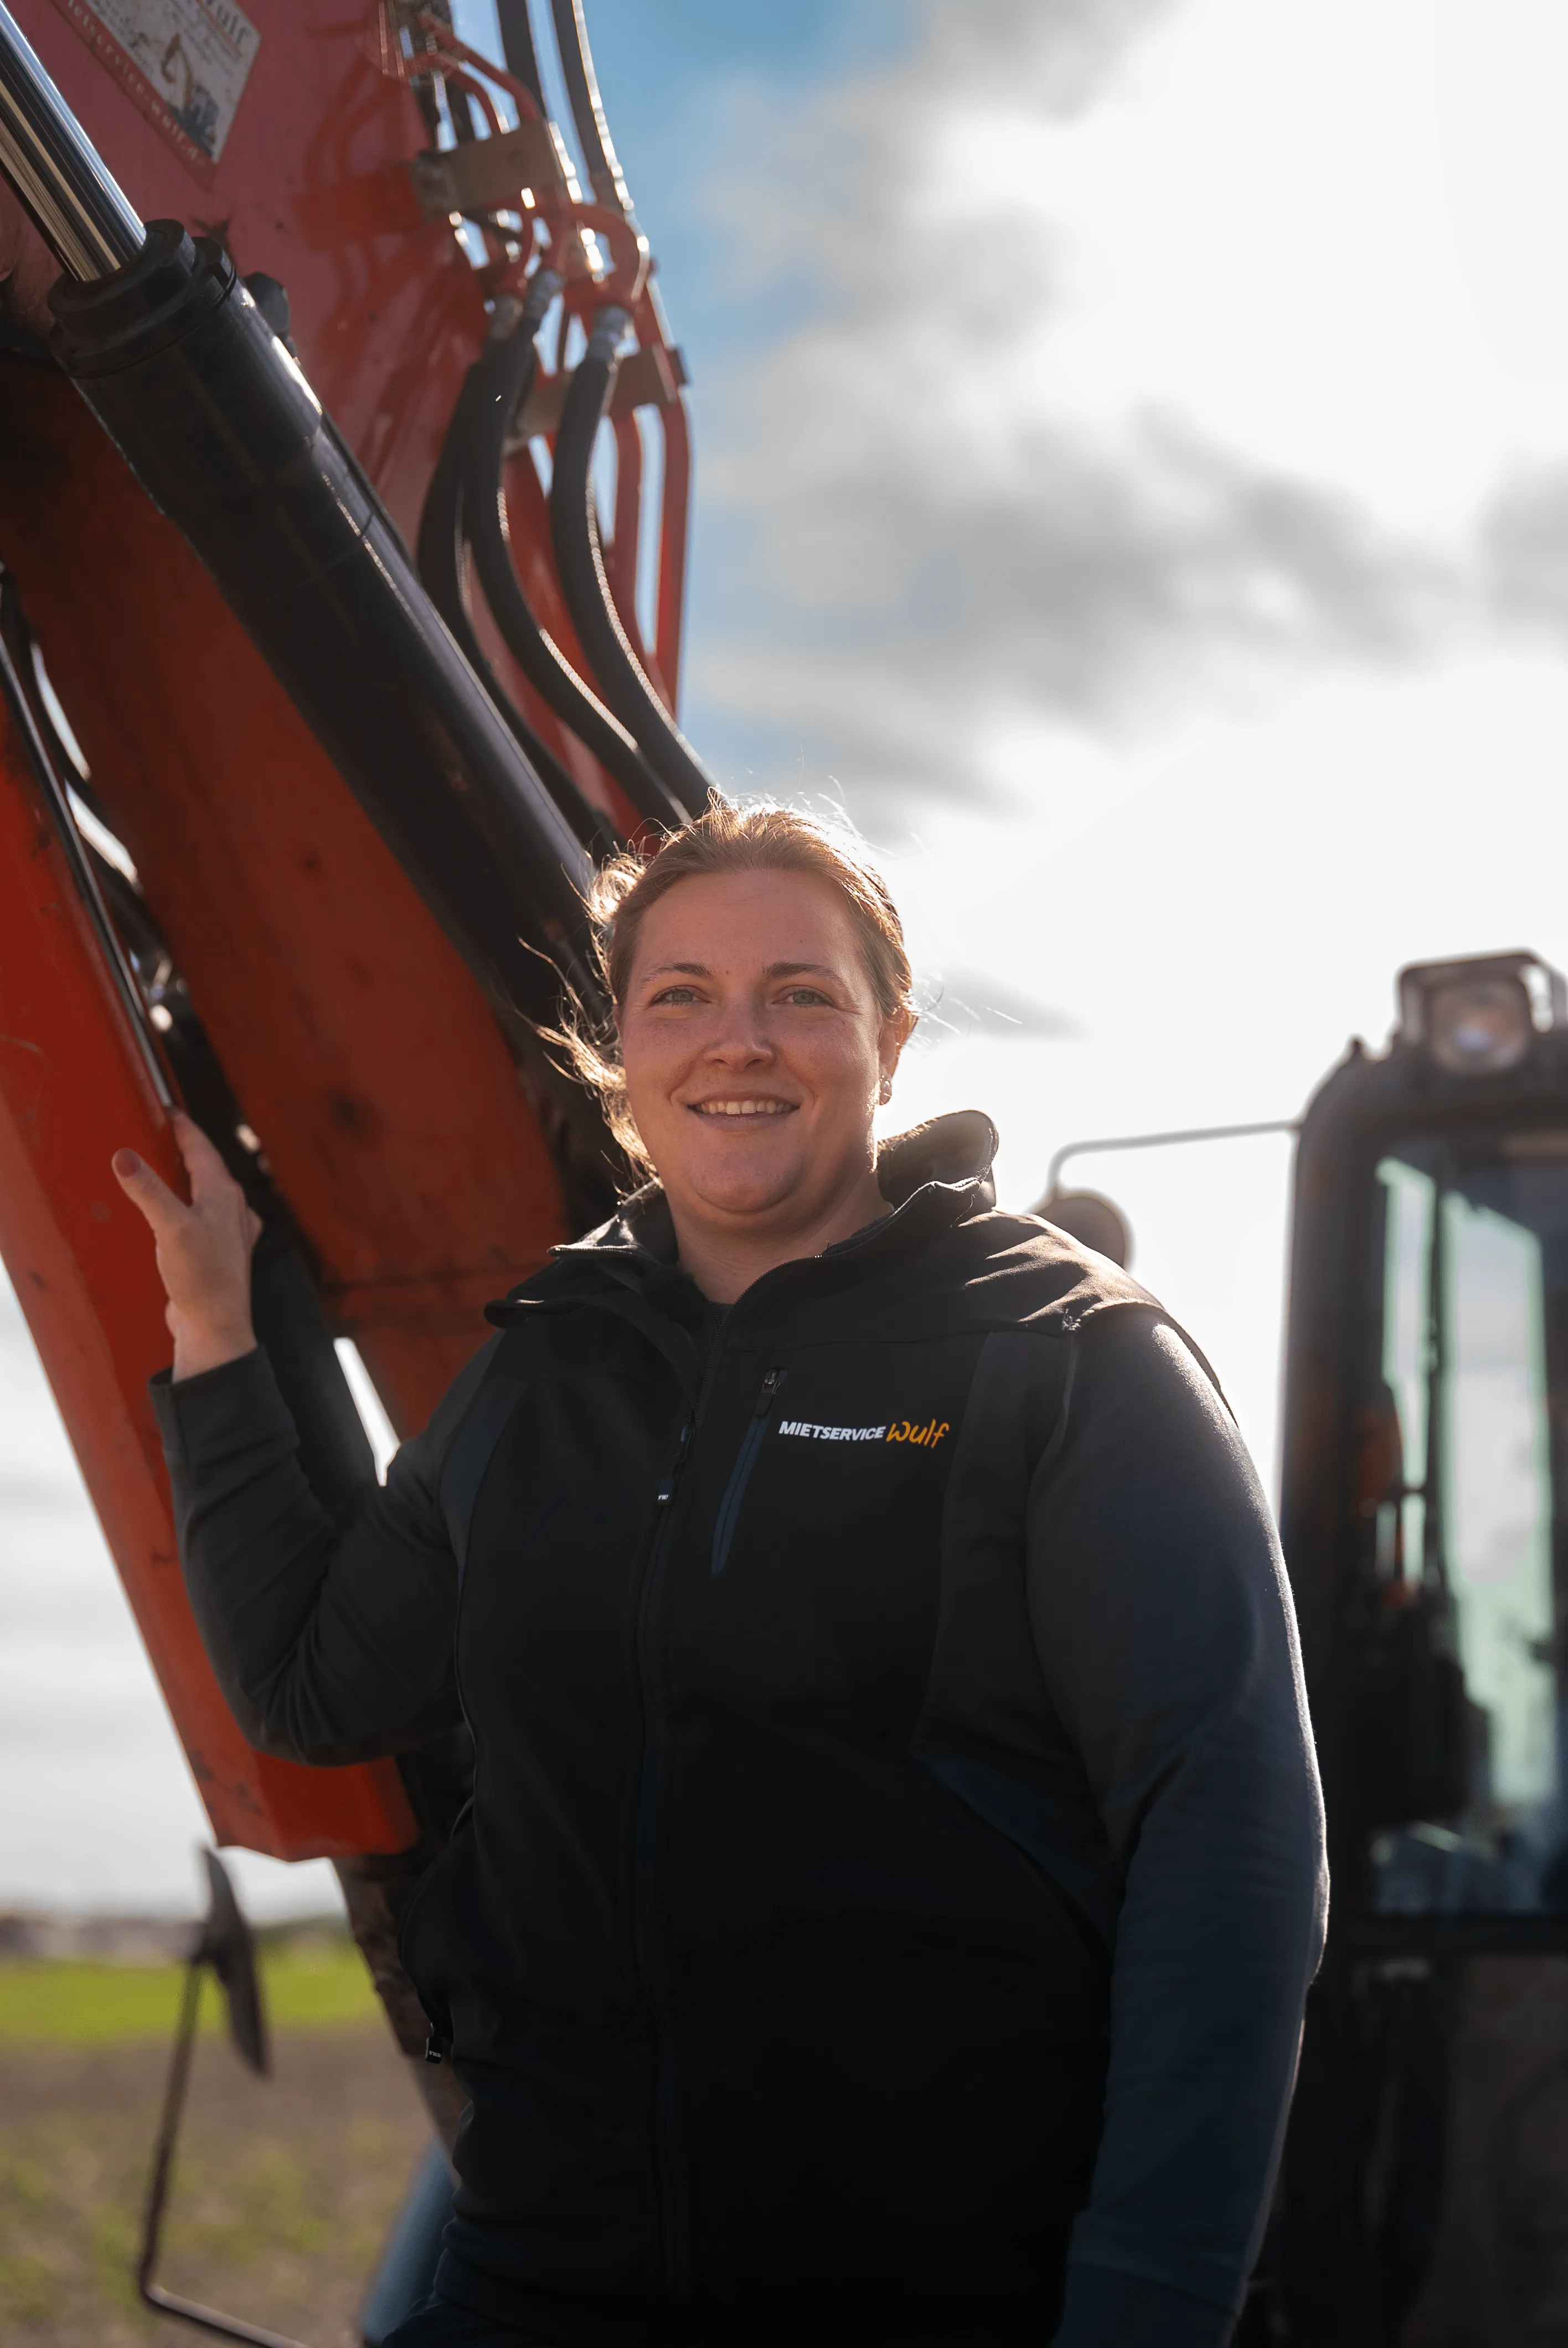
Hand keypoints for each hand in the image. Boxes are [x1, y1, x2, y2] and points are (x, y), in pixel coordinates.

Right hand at [113, 1110, 262, 1381]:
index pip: (202, 1148)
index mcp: (224, 1195)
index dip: (184, 1127)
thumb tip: (124, 1156)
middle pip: (208, 1169)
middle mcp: (231, 1210)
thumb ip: (148, 1191)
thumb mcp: (171, 1228)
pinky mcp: (217, 1255)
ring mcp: (227, 1234)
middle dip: (186, 1150)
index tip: (168, 1110)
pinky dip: (187, 1209)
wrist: (216, 1327)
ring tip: (166, 1171)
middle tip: (163, 1134)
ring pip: (207, 1195)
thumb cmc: (203, 1278)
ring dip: (188, 1180)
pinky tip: (177, 1219)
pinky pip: (202, 1219)